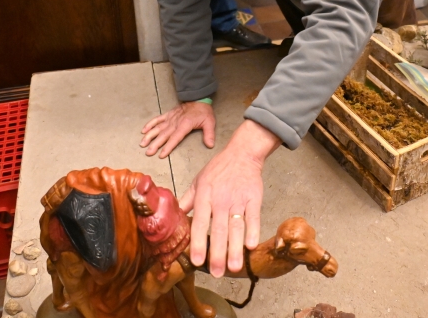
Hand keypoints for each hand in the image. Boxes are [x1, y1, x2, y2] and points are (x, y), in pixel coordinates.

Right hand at [140, 102, 215, 158]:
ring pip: (158, 128)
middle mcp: (175, 122)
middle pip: (164, 135)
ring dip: (150, 136)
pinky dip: (150, 124)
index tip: (161, 154)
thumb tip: (210, 145)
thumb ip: (209, 134)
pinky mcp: (168, 114)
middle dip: (155, 144)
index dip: (168, 146)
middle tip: (148, 152)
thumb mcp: (210, 122)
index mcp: (185, 125)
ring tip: (142, 144)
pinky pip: (157, 119)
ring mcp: (170, 118)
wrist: (198, 98)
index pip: (175, 138)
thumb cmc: (204, 112)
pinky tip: (143, 131)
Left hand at [179, 120, 280, 276]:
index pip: (199, 223)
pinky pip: (253, 217)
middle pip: (218, 230)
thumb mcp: (198, 181)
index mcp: (204, 196)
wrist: (242, 154)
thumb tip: (173, 216)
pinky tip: (251, 246)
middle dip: (217, 253)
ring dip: (235, 249)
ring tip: (234, 268)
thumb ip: (187, 200)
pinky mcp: (254, 198)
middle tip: (216, 273)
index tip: (196, 261)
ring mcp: (238, 200)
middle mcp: (220, 200)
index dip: (197, 242)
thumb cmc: (218, 169)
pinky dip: (253, 232)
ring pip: (236, 227)